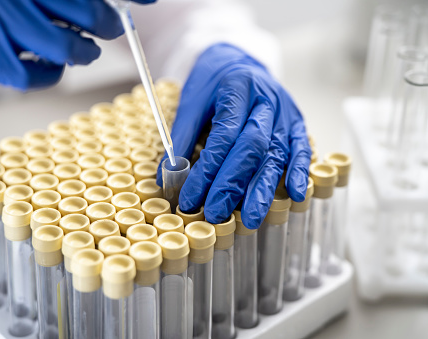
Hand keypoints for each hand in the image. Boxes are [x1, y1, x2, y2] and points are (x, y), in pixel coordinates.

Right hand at [0, 0, 154, 94]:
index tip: (151, 0)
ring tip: (80, 50)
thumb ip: (63, 0)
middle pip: (87, 14)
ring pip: (68, 48)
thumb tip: (109, 9)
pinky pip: (42, 76)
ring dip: (82, 53)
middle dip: (106, 26)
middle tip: (109, 30)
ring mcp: (4, 25)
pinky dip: (50, 73)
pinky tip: (42, 63)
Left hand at [157, 43, 310, 228]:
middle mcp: (266, 100)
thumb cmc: (213, 82)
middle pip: (252, 148)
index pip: (222, 136)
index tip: (190, 198)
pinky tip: (294, 194)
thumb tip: (169, 176)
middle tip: (216, 214)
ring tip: (251, 219)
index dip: (207, 171)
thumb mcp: (192, 101)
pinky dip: (298, 172)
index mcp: (237, 89)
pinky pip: (301, 148)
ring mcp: (285, 112)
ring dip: (263, 188)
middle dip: (233, 184)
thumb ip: (182, 137)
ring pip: (276, 153)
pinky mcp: (297, 122)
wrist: (240, 60)